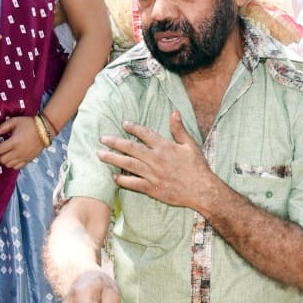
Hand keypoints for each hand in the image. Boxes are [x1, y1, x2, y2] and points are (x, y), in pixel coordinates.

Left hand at [0, 116, 45, 169]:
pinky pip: (16, 167)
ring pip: (8, 165)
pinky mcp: (28, 160)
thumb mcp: (13, 122)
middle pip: (2, 159)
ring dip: (4, 160)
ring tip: (5, 153)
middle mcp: (18, 152)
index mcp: (14, 142)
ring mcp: (24, 157)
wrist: (44, 129)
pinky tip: (12, 156)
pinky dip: (11, 164)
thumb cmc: (28, 124)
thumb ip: (0, 129)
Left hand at [98, 111, 218, 210]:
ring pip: (128, 164)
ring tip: (100, 154)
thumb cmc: (197, 167)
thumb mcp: (190, 145)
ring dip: (113, 158)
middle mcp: (156, 159)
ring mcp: (152, 174)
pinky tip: (113, 176)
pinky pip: (133, 183)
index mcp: (165, 147)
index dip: (133, 127)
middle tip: (103, 138)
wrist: (202, 190)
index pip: (145, 133)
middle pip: (131, 148)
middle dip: (115, 142)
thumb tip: (174, 112)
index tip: (124, 124)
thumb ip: (179, 129)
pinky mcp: (152, 188)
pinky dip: (122, 180)